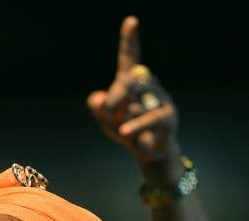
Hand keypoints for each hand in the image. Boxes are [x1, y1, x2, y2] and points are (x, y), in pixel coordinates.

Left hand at [87, 16, 177, 164]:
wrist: (148, 153)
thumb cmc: (127, 131)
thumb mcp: (106, 121)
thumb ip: (98, 108)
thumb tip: (99, 98)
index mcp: (133, 82)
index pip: (129, 58)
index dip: (129, 40)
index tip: (131, 21)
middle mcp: (150, 85)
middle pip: (132, 79)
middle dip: (118, 93)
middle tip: (107, 106)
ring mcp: (162, 100)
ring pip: (138, 101)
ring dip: (125, 118)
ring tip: (122, 130)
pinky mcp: (168, 117)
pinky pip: (150, 119)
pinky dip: (136, 126)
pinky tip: (126, 133)